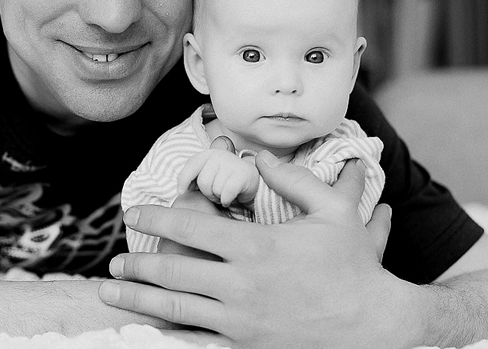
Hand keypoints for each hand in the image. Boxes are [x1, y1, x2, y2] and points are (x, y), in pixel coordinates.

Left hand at [99, 155, 402, 348]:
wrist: (376, 326)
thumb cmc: (355, 267)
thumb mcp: (334, 213)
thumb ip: (294, 180)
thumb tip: (261, 159)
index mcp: (256, 247)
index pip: (191, 229)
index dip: (156, 218)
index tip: (133, 214)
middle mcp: (241, 285)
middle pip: (174, 271)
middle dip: (137, 265)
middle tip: (113, 262)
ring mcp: (241, 321)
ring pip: (177, 308)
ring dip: (139, 299)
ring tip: (111, 292)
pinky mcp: (246, 347)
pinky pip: (199, 340)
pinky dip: (171, 333)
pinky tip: (149, 329)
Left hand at [177, 145, 259, 207]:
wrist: (250, 182)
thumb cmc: (224, 180)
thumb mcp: (207, 175)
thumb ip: (193, 177)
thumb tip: (180, 190)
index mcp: (207, 154)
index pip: (191, 165)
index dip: (183, 179)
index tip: (181, 192)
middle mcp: (219, 155)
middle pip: (203, 182)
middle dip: (207, 193)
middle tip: (215, 193)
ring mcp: (232, 163)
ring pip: (215, 189)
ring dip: (218, 197)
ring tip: (223, 193)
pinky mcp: (243, 174)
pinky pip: (227, 193)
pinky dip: (226, 200)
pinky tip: (230, 198)